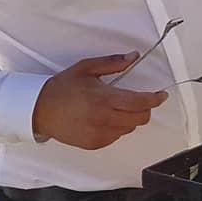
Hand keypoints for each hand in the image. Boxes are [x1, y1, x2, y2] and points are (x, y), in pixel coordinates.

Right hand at [32, 52, 168, 148]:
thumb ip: (113, 63)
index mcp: (104, 99)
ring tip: (115, 107)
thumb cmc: (62, 88)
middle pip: (140, 118)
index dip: (155, 99)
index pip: (140, 103)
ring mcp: (100, 134)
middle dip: (145, 108)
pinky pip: (116, 136)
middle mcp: (104, 119)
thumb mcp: (86, 68)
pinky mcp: (94, 143)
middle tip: (138, 100)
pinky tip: (104, 118)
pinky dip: (117, 127)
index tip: (161, 95)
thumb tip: (133, 57)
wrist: (39, 110)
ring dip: (130, 118)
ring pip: (129, 128)